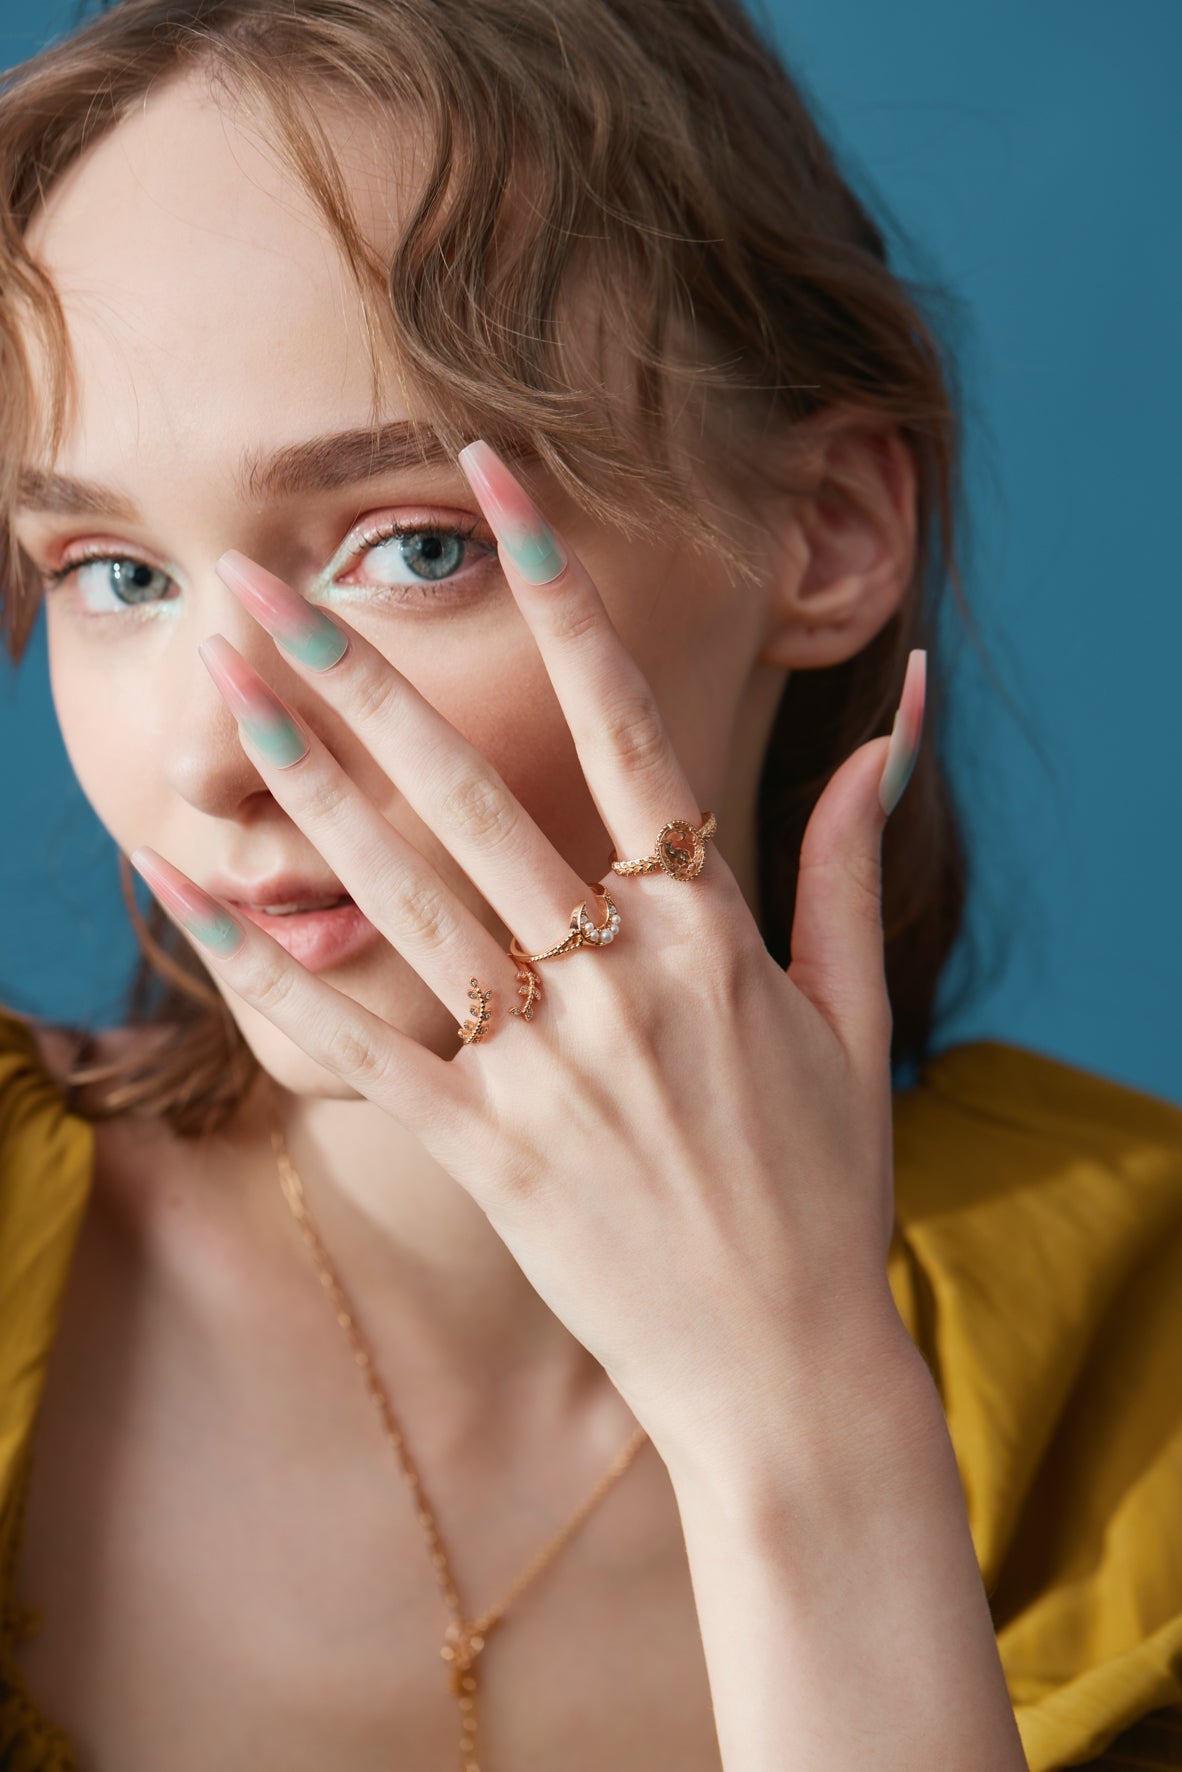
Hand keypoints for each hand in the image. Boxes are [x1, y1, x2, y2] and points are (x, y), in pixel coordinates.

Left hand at [130, 439, 926, 1473]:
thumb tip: (888, 735)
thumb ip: (849, 867)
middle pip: (479, 796)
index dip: (561, 597)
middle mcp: (624, 980)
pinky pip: (363, 1051)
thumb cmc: (824, 1189)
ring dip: (312, 791)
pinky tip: (195, 901)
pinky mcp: (487, 1152)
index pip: (628, 728)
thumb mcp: (854, 1017)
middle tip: (271, 583)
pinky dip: (275, 977)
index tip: (498, 488)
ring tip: (228, 700)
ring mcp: (548, 1068)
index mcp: (714, 932)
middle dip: (370, 677)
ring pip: (409, 901)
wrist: (784, 1369)